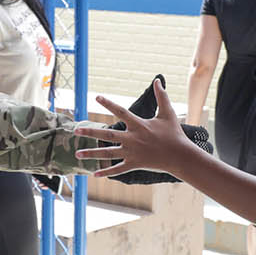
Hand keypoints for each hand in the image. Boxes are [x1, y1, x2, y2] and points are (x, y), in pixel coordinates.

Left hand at [77, 80, 194, 177]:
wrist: (180, 156)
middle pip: (107, 135)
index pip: (120, 111)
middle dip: (90, 132)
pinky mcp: (134, 164)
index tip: (97, 97)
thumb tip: (157, 80)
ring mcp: (132, 153)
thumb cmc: (174, 134)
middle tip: (75, 130)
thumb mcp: (167, 113)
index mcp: (139, 125)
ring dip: (92, 154)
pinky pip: (118, 169)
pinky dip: (107, 171)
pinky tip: (95, 174)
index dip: (109, 103)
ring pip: (108, 153)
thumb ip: (161, 96)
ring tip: (77, 154)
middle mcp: (132, 139)